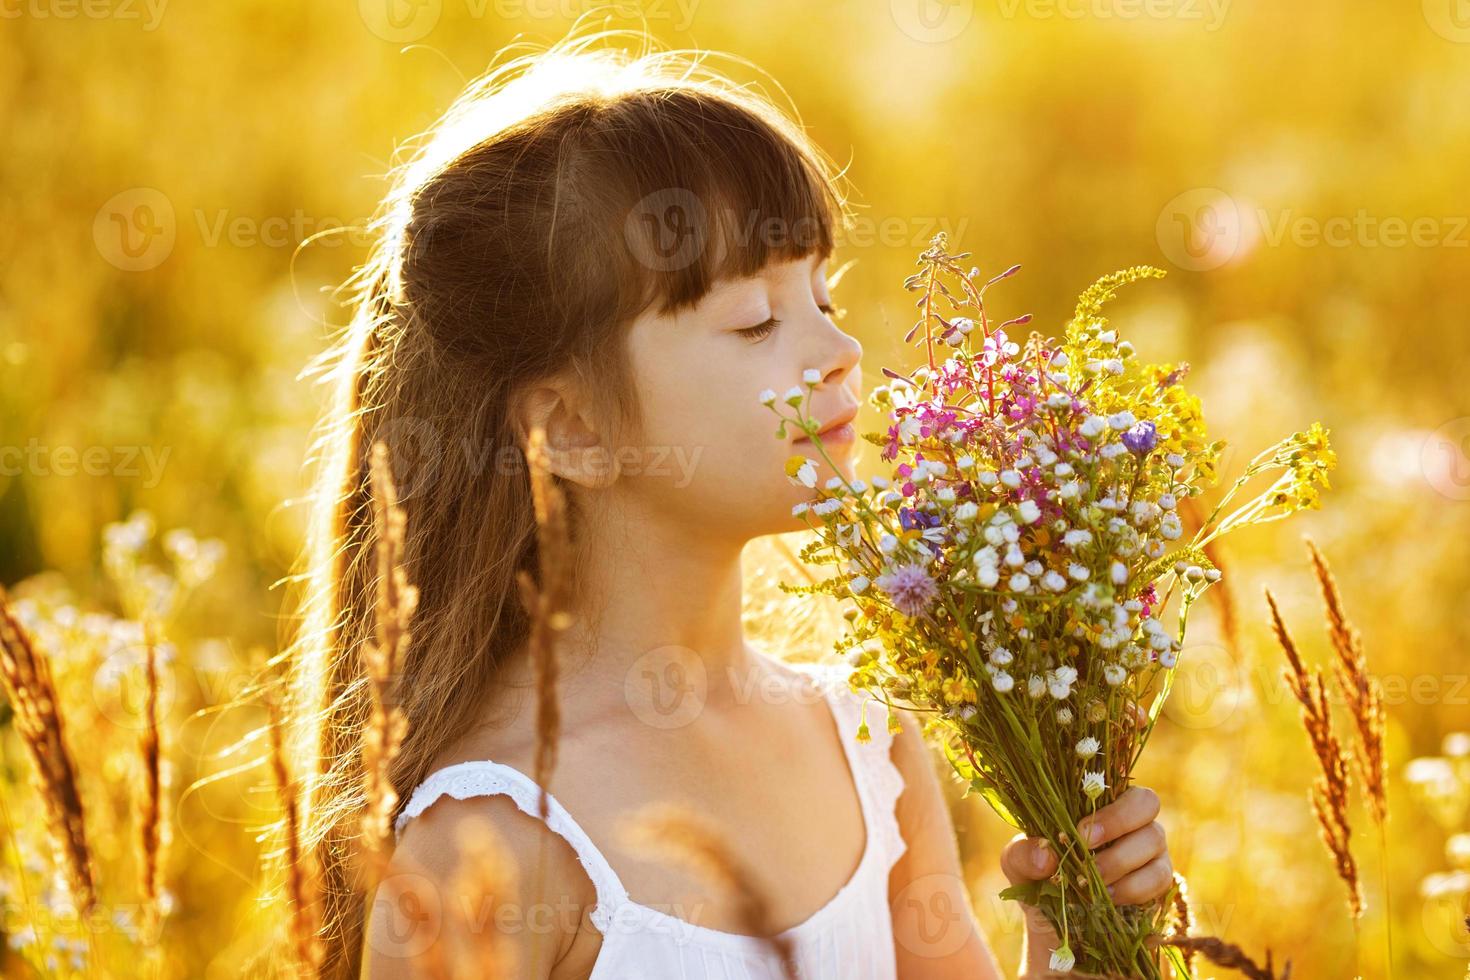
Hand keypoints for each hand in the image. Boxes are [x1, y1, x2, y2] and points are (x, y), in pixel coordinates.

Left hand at [1000, 786, 1172, 972]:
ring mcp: (1149, 847)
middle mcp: (1129, 818)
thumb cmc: (1039, 877)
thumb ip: (1023, 854)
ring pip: (1154, 839)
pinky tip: (1109, 897)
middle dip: (1118, 822)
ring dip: (1121, 861)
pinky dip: (1133, 888)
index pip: (1116, 776)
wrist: (1057, 922)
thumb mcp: (1019, 865)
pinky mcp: (1159, 878)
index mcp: (1096, 801)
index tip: (1080, 829)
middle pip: (1146, 802)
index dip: (1105, 795)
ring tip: (1091, 882)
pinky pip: (1159, 877)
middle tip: (1086, 847)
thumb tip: (1046, 855)